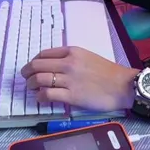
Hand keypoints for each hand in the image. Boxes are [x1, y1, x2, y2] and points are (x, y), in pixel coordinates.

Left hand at [21, 47, 137, 111]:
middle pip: (37, 66)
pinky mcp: (71, 96)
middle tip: (26, 79)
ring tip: (32, 89)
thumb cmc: (108, 72)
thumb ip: (70, 59)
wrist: (123, 86)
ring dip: (31, 85)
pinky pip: (47, 94)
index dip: (33, 61)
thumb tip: (52, 67)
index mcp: (72, 51)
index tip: (32, 68)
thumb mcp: (87, 57)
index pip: (43, 54)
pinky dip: (39, 97)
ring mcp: (69, 80)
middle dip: (27, 73)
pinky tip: (41, 98)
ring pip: (39, 80)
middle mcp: (68, 63)